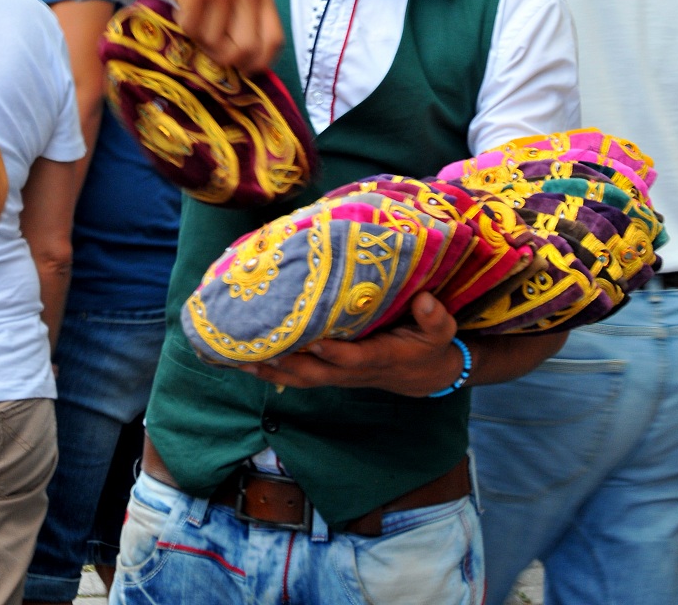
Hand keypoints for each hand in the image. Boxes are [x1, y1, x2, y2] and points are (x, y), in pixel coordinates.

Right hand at [140, 0, 283, 74]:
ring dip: (198, 39)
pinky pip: (192, 29)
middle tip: (208, 46)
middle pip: (244, 50)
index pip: (274, 42)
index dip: (257, 63)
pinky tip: (181, 11)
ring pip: (214, 43)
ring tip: (193, 20)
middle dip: (223, 57)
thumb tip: (247, 67)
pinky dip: (182, 26)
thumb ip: (247, 23)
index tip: (240, 68)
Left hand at [241, 291, 460, 397]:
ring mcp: (339, 375)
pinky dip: (271, 369)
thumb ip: (435, 317)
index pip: (353, 358)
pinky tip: (245, 358)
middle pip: (315, 373)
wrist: (424, 375)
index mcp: (380, 358)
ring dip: (269, 369)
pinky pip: (297, 374)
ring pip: (300, 377)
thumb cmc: (430, 346)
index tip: (314, 340)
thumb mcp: (441, 331)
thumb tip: (425, 300)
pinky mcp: (330, 372)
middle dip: (284, 364)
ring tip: (236, 356)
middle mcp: (354, 371)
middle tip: (253, 351)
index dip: (334, 353)